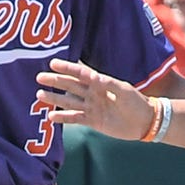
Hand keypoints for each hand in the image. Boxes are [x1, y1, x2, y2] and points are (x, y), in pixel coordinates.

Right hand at [36, 58, 162, 138]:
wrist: (145, 122)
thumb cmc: (136, 102)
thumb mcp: (124, 90)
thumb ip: (107, 84)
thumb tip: (92, 77)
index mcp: (100, 83)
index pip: (80, 73)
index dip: (67, 67)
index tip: (53, 63)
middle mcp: (93, 94)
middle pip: (71, 86)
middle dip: (56, 81)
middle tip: (39, 77)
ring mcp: (92, 107)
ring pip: (69, 102)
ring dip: (55, 99)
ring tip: (39, 95)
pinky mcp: (92, 121)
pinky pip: (75, 118)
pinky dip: (63, 118)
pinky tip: (50, 117)